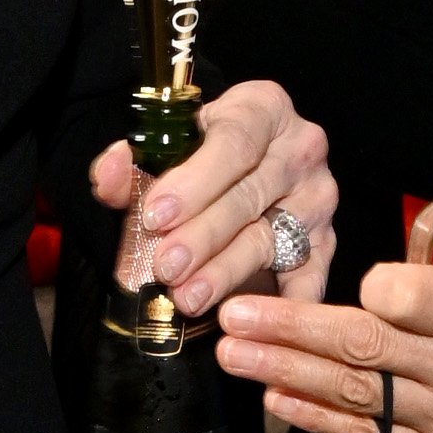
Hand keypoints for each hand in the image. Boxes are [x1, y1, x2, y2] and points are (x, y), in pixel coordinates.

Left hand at [85, 72, 334, 314]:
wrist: (244, 171)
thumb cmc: (200, 160)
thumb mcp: (166, 151)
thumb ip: (132, 166)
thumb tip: (108, 176)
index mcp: (264, 109)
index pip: (233, 141)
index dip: (193, 182)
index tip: (156, 215)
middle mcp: (301, 149)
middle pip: (249, 196)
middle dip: (202, 235)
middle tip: (166, 266)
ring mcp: (317, 198)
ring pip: (269, 240)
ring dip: (226, 273)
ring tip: (188, 297)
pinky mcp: (325, 243)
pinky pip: (308, 279)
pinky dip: (281, 306)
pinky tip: (249, 323)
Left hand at [218, 238, 432, 432]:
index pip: (408, 298)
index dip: (373, 286)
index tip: (357, 278)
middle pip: (360, 346)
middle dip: (288, 328)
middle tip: (234, 313)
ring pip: (348, 393)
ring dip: (282, 370)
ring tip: (232, 351)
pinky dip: (313, 417)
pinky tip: (274, 397)